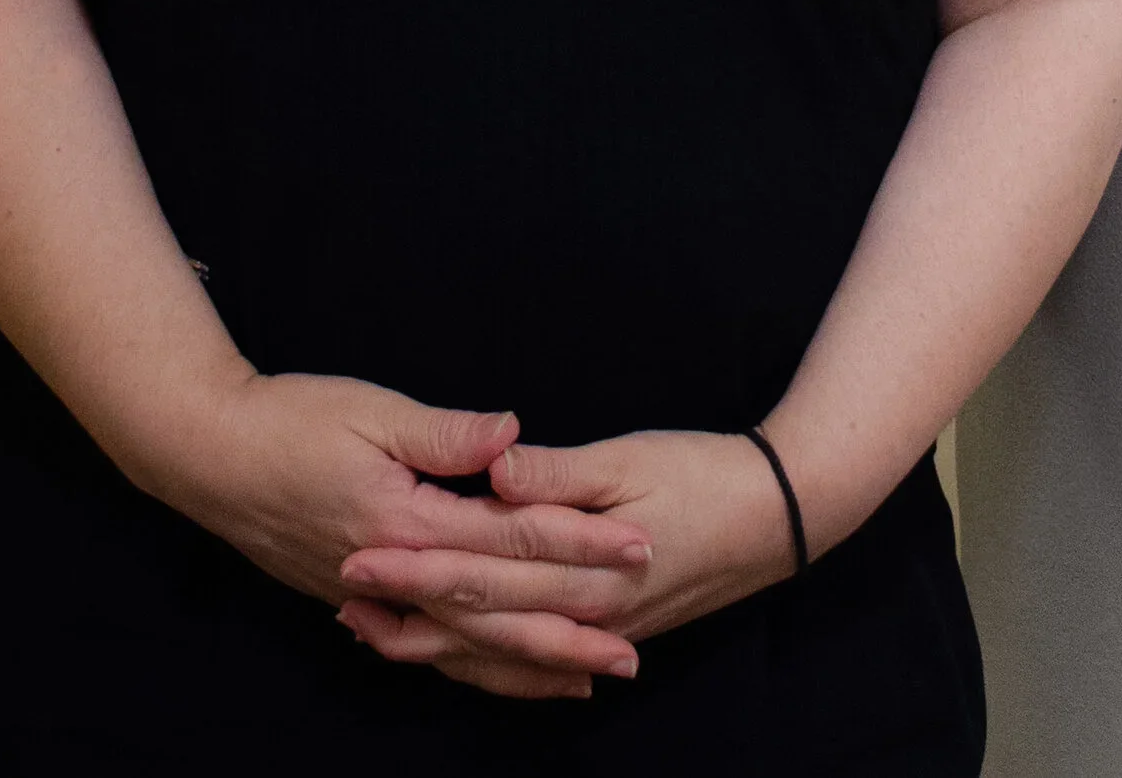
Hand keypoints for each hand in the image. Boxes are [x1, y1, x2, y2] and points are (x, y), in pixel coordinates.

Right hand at [164, 371, 653, 700]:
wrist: (209, 455)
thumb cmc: (289, 421)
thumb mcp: (371, 411)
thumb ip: (445, 434)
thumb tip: (511, 436)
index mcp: (408, 520)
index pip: (512, 535)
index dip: (578, 540)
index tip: (637, 545)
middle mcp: (397, 573)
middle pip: (497, 612)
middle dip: (569, 629)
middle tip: (632, 650)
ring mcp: (375, 596)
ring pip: (463, 646)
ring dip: (527, 663)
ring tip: (587, 679)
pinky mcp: (359, 600)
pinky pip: (427, 647)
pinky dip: (471, 664)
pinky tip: (499, 668)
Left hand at [337, 427, 797, 684]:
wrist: (776, 515)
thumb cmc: (701, 472)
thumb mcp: (628, 458)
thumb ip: (556, 473)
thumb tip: (493, 467)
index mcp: (585, 566)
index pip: (482, 569)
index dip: (416, 565)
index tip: (359, 555)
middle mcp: (586, 612)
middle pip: (481, 617)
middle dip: (408, 609)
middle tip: (345, 597)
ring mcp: (600, 629)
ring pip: (502, 652)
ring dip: (438, 644)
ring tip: (376, 633)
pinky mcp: (612, 630)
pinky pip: (535, 663)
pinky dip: (489, 664)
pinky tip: (455, 656)